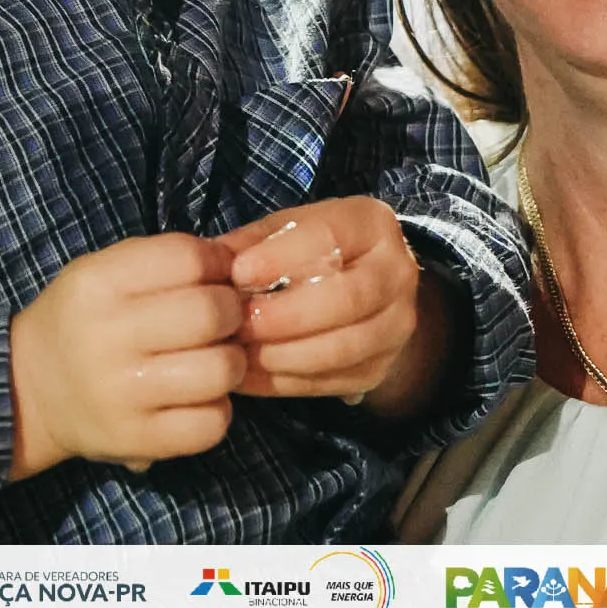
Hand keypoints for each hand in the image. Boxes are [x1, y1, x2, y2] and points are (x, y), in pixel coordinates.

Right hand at [8, 233, 245, 478]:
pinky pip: (210, 424)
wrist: (28, 390)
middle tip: (222, 323)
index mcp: (98, 283)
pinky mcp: (135, 440)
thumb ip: (165, 260)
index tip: (216, 277)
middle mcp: (107, 336)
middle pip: (211, 313)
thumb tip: (237, 266)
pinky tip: (198, 399)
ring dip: (231, 363)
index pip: (188, 258)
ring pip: (221, 370)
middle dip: (231, 313)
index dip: (218, 264)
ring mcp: (121, 393)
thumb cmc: (82, 320)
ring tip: (212, 361)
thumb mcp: (104, 272)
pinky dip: (218, 410)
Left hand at [217, 197, 447, 416]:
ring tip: (236, 353)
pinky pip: (330, 382)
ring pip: (341, 349)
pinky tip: (246, 375)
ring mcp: (395, 326)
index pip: (330, 238)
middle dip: (284, 317)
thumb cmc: (314, 251)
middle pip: (345, 299)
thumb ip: (252, 243)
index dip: (281, 259)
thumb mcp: (286, 231)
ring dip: (281, 356)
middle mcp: (397, 273)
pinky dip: (282, 382)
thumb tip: (209, 264)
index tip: (238, 274)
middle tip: (236, 323)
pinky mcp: (381, 368)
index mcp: (372, 225)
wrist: (366, 287)